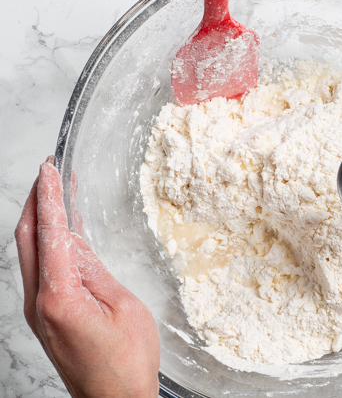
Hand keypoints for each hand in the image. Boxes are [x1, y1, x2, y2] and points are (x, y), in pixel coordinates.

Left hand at [14, 158, 160, 396]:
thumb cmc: (126, 361)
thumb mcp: (124, 306)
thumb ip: (96, 271)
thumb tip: (77, 242)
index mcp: (59, 297)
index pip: (49, 234)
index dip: (49, 197)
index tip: (49, 169)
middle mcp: (38, 303)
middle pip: (25, 239)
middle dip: (33, 200)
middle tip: (46, 171)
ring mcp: (38, 311)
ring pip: (29, 253)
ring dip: (38, 220)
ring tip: (53, 193)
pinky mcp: (46, 317)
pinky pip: (40, 270)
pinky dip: (46, 243)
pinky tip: (61, 233)